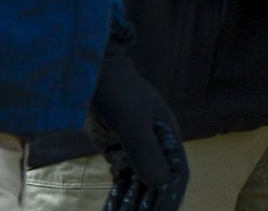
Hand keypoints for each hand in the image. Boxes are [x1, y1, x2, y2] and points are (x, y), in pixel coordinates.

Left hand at [89, 38, 187, 210]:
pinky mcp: (118, 150)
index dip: (171, 198)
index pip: (175, 175)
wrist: (92, 71)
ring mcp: (136, 148)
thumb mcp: (131, 120)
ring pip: (140, 184)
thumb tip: (161, 184)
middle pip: (158, 183)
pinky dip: (120, 196)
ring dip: (134, 204)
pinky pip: (122, 179)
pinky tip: (113, 209)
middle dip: (151, 205)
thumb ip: (145, 150)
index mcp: (167, 136)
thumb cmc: (117, 89)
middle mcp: (155, 145)